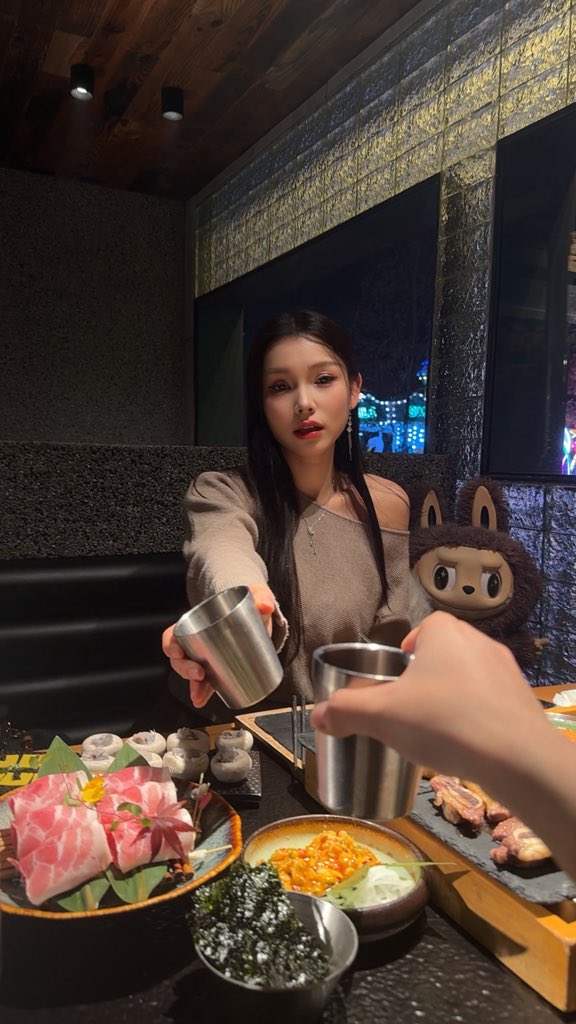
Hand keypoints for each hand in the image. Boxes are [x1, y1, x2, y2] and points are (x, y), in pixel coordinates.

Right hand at [161, 583, 275, 708]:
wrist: (259, 618)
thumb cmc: (249, 605)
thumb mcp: (254, 598)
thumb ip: (261, 597)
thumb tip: (265, 605)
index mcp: (198, 622)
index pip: (174, 634)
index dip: (171, 644)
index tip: (178, 652)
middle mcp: (197, 642)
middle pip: (180, 658)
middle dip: (185, 669)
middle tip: (199, 674)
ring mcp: (206, 657)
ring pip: (190, 673)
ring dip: (193, 685)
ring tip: (200, 694)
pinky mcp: (218, 669)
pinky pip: (205, 683)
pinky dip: (202, 693)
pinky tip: (201, 700)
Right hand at [311, 611, 544, 783]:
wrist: (518, 758)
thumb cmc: (445, 723)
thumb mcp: (383, 716)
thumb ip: (346, 711)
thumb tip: (318, 715)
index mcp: (445, 632)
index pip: (423, 628)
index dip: (407, 651)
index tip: (396, 679)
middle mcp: (480, 642)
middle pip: (445, 653)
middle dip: (427, 678)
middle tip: (409, 708)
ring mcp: (506, 671)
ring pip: (470, 678)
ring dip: (453, 697)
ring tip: (437, 730)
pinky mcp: (523, 700)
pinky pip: (492, 701)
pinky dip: (478, 717)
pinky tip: (466, 745)